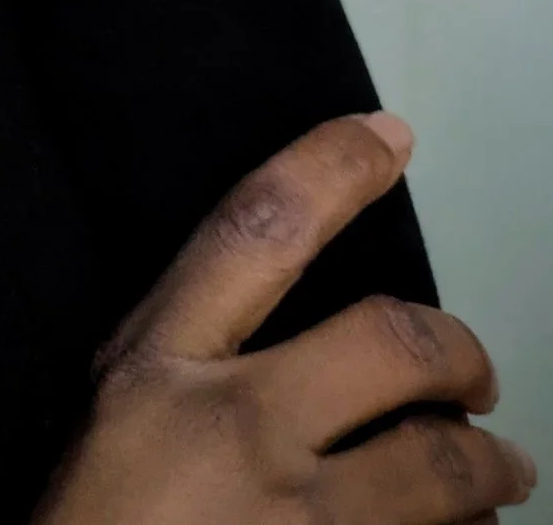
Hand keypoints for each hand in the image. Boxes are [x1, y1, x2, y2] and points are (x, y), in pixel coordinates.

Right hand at [36, 114, 534, 522]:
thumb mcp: (120, 421)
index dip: (330, 167)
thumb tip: (324, 339)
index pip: (258, 231)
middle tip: (473, 380)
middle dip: (460, 354)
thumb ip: (200, 366)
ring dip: (489, 470)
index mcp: (160, 371)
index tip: (388, 136)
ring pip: (447, 467)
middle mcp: (236, 435)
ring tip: (494, 477)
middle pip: (392, 343)